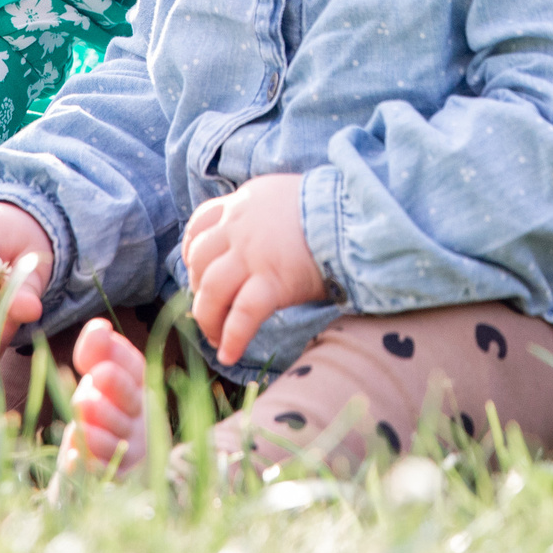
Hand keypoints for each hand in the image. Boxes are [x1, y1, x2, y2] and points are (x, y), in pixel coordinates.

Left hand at [183, 175, 325, 365]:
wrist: (359, 214)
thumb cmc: (335, 208)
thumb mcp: (290, 197)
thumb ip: (267, 215)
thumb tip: (262, 240)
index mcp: (246, 200)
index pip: (201, 223)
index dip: (193, 251)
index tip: (198, 271)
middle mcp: (241, 225)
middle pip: (200, 261)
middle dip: (198, 290)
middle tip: (211, 311)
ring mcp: (253, 254)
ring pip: (211, 290)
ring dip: (208, 319)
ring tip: (216, 339)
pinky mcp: (273, 281)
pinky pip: (242, 315)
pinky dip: (233, 338)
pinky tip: (230, 355)